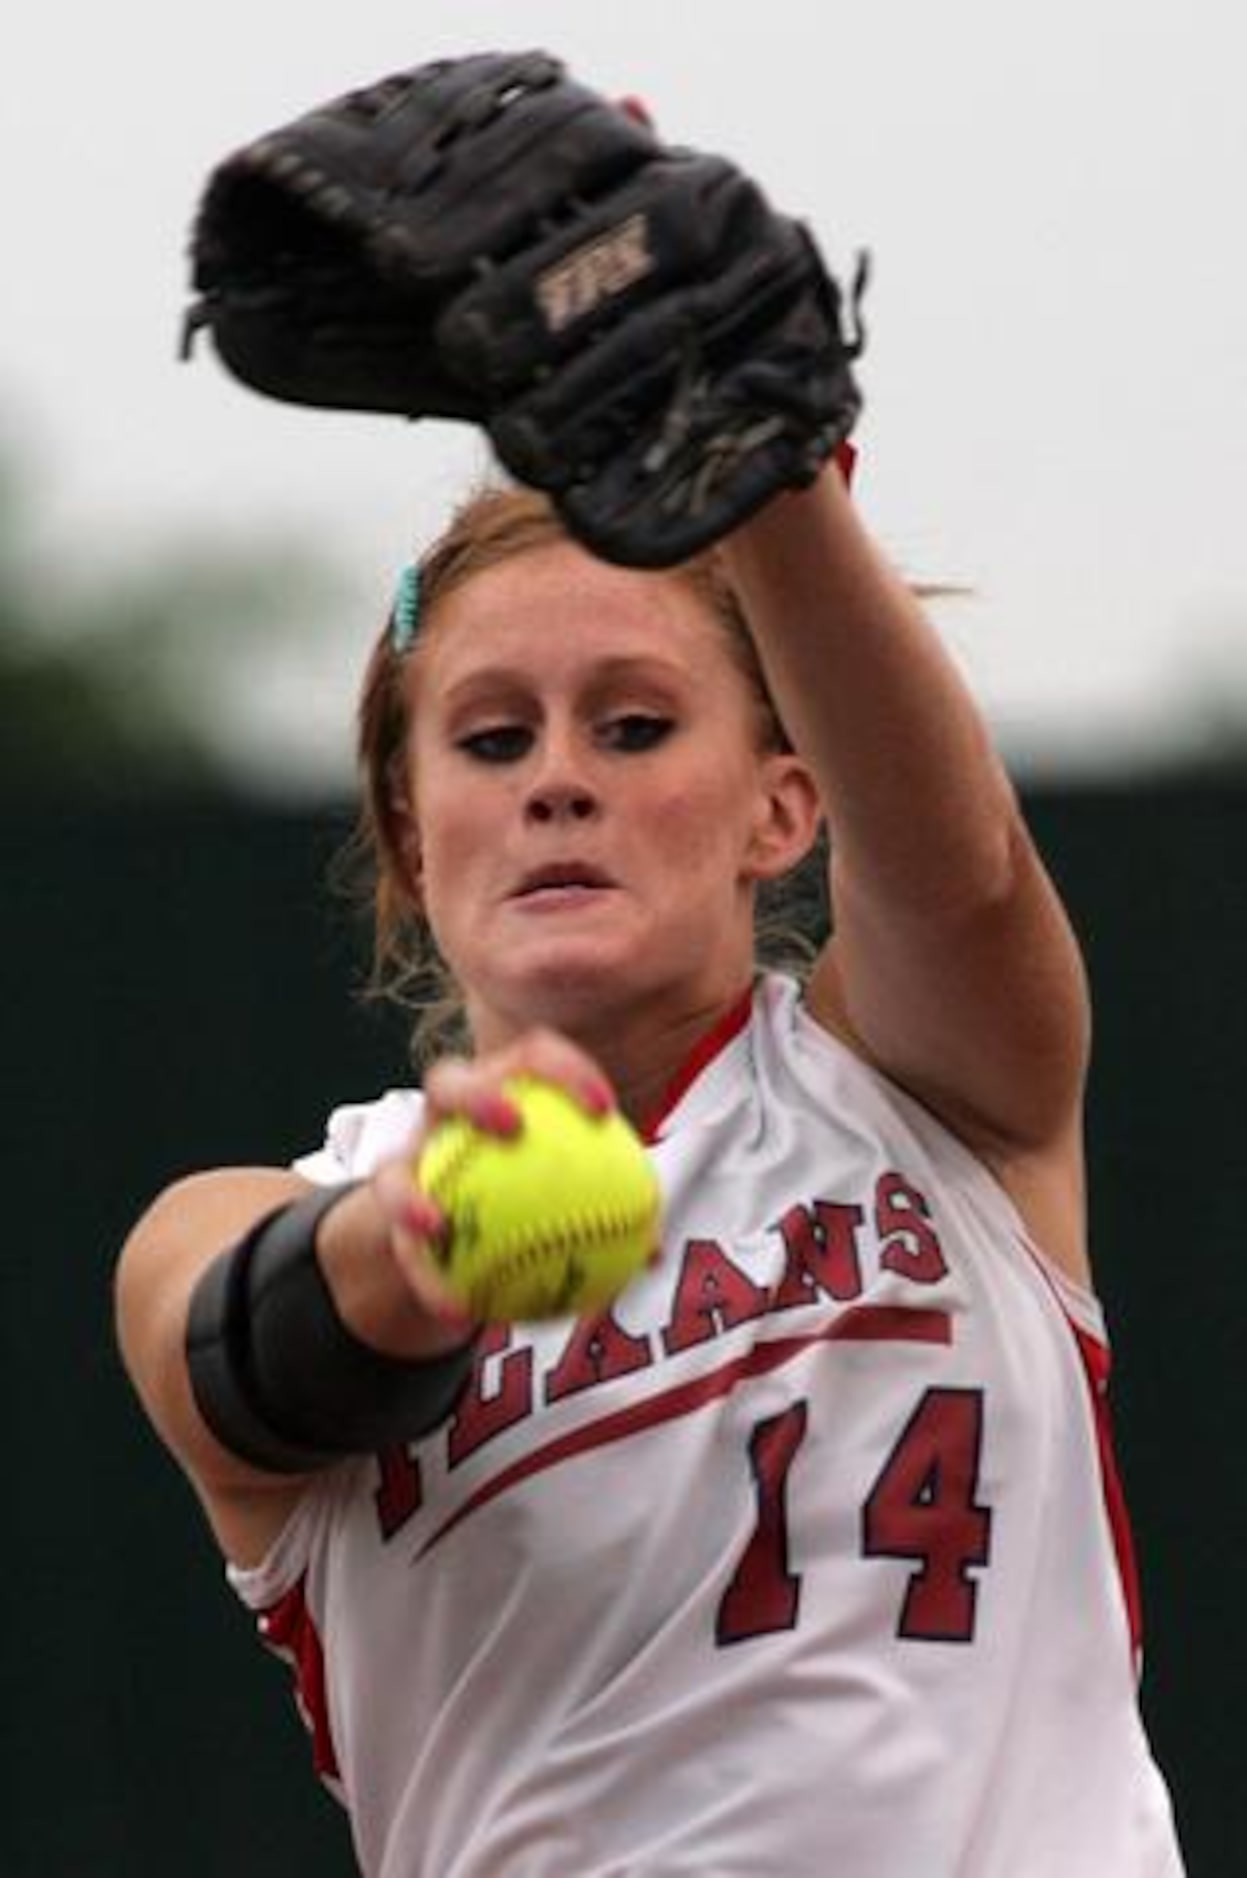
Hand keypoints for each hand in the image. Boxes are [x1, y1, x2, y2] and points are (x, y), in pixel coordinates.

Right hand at [369, 1028, 617, 1327]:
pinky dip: (424, 1277)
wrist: (453, 1224)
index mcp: (500, 1091)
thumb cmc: (525, 1193)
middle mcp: (445, 1115)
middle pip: (448, 1079)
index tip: (602, 1109)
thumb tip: (657, 1252)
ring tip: (438, 1226)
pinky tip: (456, 1310)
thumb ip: (607, 1213)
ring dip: (411, 1193)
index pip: (532, 1057)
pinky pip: (393, 1245)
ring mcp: (407, 1158)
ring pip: (392, 1160)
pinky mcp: (382, 1209)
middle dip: (477, 1095)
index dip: (565, 1070)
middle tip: (513, 1126)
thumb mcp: (566, 1198)